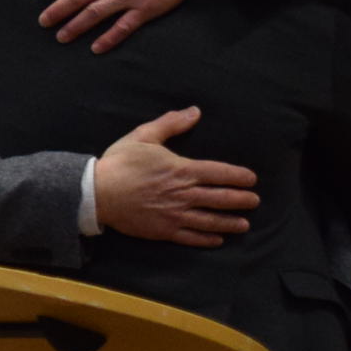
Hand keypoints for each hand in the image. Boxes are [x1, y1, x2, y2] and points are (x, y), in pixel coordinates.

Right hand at [94, 108, 259, 246]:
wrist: (95, 193)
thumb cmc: (119, 163)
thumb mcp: (143, 136)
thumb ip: (171, 123)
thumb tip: (195, 111)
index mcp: (181, 170)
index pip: (219, 173)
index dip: (238, 176)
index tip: (251, 179)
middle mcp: (183, 194)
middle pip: (221, 198)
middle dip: (241, 200)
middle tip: (254, 201)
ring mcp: (174, 214)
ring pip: (210, 220)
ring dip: (230, 222)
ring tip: (244, 224)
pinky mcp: (162, 230)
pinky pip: (190, 236)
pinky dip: (206, 238)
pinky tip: (218, 239)